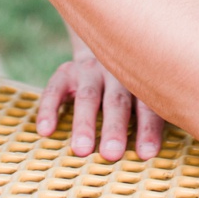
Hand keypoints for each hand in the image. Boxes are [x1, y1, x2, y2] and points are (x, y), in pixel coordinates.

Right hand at [36, 52, 164, 160]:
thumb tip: (152, 153)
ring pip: (88, 97)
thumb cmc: (129, 84)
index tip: (146, 154)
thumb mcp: (143, 91)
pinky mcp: (66, 71)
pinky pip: (55, 89)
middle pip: (116, 101)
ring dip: (84, 123)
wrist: (104, 43)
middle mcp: (116, 73)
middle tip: (112, 154)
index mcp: (140, 81)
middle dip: (114, 128)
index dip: (147, 129)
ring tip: (82, 149)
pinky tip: (46, 130)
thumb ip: (148, 114)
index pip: (146, 106)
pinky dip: (48, 109)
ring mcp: (89, 71)